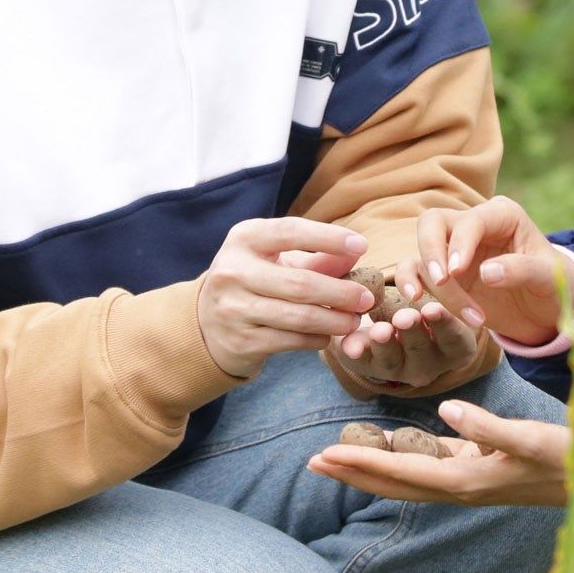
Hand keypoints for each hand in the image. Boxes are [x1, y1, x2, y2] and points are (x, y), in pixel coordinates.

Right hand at [196, 217, 373, 379]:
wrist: (206, 322)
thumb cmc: (254, 280)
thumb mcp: (277, 260)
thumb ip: (317, 257)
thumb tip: (357, 255)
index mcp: (244, 239)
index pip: (291, 231)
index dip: (329, 238)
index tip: (362, 246)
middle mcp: (233, 271)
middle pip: (300, 283)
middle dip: (341, 293)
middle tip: (367, 299)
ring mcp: (233, 309)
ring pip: (298, 317)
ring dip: (334, 321)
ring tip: (354, 320)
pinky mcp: (240, 341)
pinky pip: (291, 341)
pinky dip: (317, 339)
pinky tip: (329, 336)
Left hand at [307, 399, 569, 506]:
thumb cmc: (568, 458)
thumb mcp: (529, 438)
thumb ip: (487, 426)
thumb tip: (446, 409)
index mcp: (466, 481)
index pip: (401, 471)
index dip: (361, 463)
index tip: (325, 455)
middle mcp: (461, 487)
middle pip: (393, 484)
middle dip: (353, 474)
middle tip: (312, 462)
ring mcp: (469, 482)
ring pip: (406, 478)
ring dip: (370, 469)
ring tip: (337, 459)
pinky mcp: (479, 472)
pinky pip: (427, 468)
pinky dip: (401, 461)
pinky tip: (388, 448)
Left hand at [332, 266, 491, 393]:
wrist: (394, 305)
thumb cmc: (423, 289)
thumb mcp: (427, 275)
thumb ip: (422, 276)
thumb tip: (412, 292)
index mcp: (456, 346)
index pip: (456, 339)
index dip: (445, 324)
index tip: (431, 309)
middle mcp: (431, 364)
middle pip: (422, 353)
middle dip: (411, 333)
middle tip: (403, 318)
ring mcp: (400, 370)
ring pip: (392, 361)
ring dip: (384, 345)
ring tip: (379, 330)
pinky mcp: (370, 367)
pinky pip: (362, 363)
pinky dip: (356, 354)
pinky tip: (350, 345)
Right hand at [411, 197, 573, 346]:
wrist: (545, 312)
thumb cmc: (552, 287)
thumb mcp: (549, 278)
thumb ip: (522, 270)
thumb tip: (487, 272)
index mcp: (501, 216)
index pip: (471, 220)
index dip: (460, 243)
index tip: (456, 272)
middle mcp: (472, 227)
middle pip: (433, 222)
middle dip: (431, 249)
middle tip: (441, 280)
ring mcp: (452, 250)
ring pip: (421, 251)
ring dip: (425, 278)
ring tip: (429, 303)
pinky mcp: (441, 275)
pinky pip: (414, 273)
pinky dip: (409, 284)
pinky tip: (417, 302)